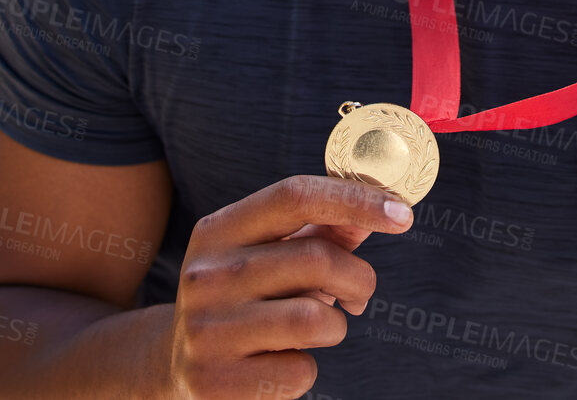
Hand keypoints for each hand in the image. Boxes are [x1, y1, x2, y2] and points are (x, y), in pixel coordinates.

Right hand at [166, 174, 413, 398]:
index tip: (403, 213)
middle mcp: (205, 275)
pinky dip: (306, 368)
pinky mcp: (212, 382)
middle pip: (317, 260)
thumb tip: (382, 206)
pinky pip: (299, 371)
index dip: (355, 199)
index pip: (295, 195)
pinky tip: (281, 362)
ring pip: (315, 320)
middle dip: (358, 279)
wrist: (174, 364)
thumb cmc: (243, 297)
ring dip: (335, 325)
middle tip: (358, 293)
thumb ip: (323, 229)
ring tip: (317, 328)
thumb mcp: (268, 253)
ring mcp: (205, 330)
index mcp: (218, 230)